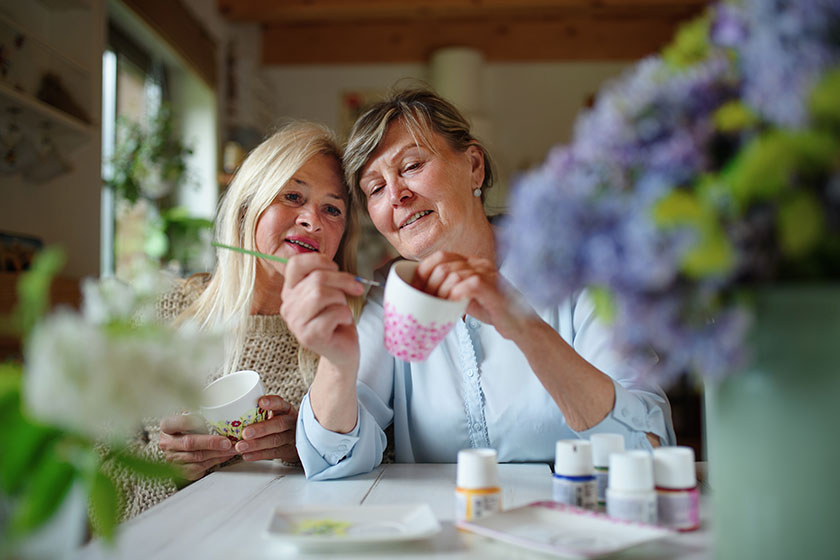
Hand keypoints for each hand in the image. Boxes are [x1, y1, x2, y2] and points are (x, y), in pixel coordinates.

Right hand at [158, 414, 236, 480]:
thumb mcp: (188, 417)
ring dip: (217, 453)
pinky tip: (224, 455)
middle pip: (189, 443)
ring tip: (230, 449)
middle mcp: (167, 444)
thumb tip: (216, 415)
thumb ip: (198, 415)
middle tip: (226, 442)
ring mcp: (173, 459)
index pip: (177, 423)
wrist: (177, 444)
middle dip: (211, 443)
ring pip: (197, 458)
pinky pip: (201, 468)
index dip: (191, 422)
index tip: (205, 421)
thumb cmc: (185, 428)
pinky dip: (215, 461)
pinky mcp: (182, 471)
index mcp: (167, 427)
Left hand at [235, 395, 298, 461]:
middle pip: (279, 424)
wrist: (295, 439)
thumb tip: (235, 407)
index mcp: (286, 409)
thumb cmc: (278, 422)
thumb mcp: (275, 413)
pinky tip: (247, 455)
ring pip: (275, 441)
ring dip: (256, 445)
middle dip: (261, 429)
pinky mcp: (288, 451)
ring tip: (240, 447)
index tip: (260, 402)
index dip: (272, 403)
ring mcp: (292, 437)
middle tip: (245, 433)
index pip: (281, 403)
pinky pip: (273, 453)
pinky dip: (258, 455)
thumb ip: (261, 410)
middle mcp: (291, 422)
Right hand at [280, 252, 363, 370]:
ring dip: (342, 299)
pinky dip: (345, 314)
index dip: (319, 260)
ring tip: (343, 309)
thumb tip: (334, 266)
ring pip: (321, 294)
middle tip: (355, 289)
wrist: (342, 350)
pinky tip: (343, 323)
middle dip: (342, 281)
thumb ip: (326, 276)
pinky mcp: (309, 336)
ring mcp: (296, 323)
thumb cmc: (337, 319)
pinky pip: (333, 313)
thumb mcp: (330, 291)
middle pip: (316, 278)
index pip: (295, 264)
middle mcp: (288, 306)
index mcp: (290, 291)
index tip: (336, 269)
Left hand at [414, 251, 531, 339]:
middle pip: (443, 264)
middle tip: (425, 301)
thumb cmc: (493, 311)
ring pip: (453, 274)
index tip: (415, 288)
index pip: (440, 256)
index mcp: (471, 262)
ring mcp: (487, 273)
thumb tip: (422, 293)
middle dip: (428, 285)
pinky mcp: (493, 287)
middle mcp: (479, 263)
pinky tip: (453, 304)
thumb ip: (448, 290)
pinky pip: (468, 284)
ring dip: (440, 293)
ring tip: (438, 306)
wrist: (519, 325)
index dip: (423, 270)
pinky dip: (455, 295)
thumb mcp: (465, 297)